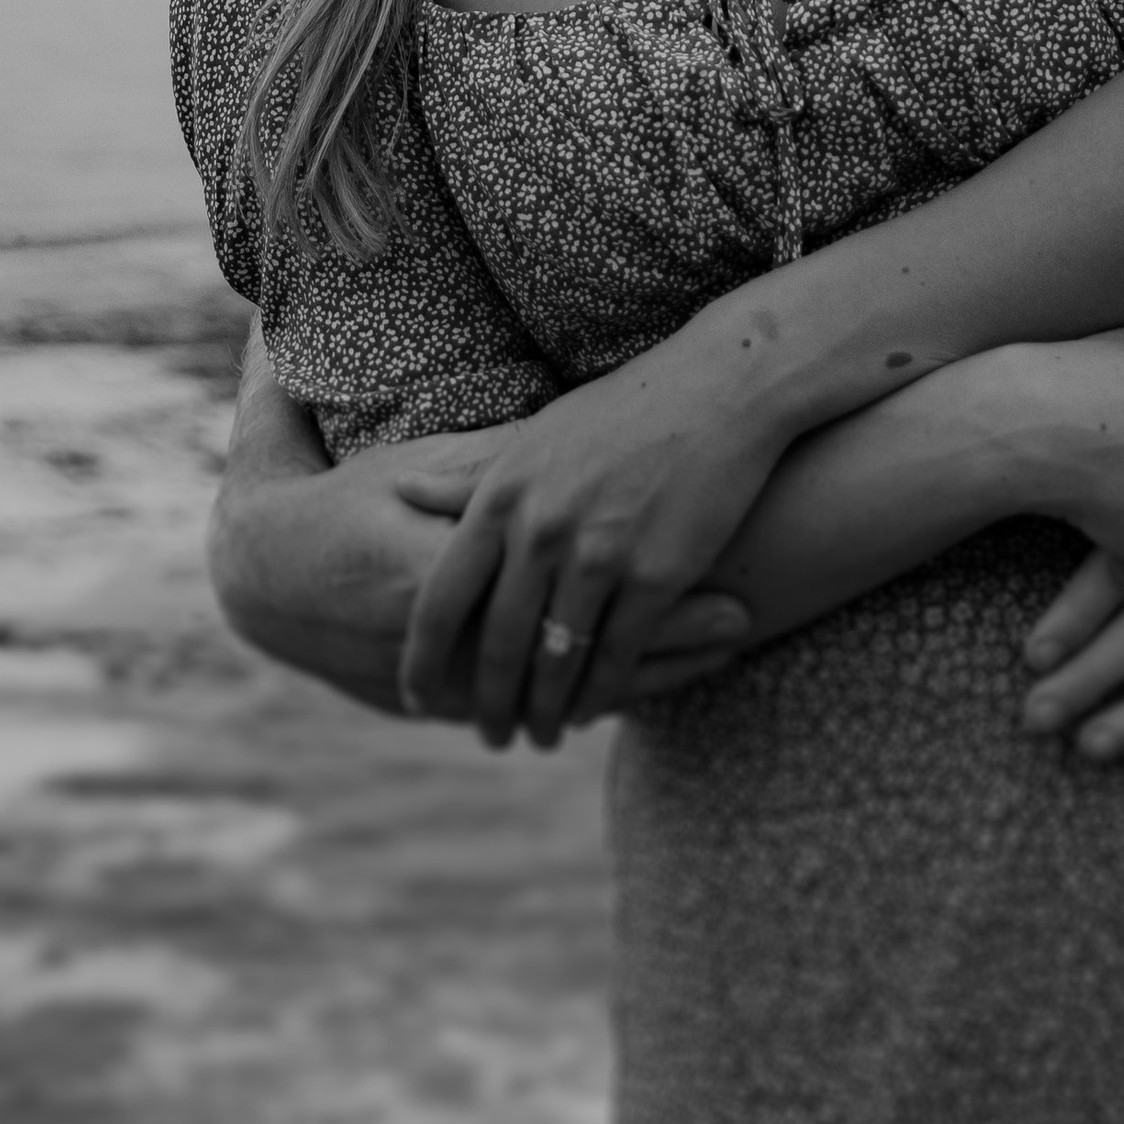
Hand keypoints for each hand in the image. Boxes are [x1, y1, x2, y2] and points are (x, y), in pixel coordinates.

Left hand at [392, 427, 752, 721]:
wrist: (720, 386)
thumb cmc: (624, 410)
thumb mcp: (533, 438)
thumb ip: (470, 479)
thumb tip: (402, 492)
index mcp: (500, 497)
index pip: (440, 599)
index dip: (422, 658)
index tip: (412, 694)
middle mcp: (540, 530)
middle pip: (496, 645)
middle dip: (487, 701)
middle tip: (487, 736)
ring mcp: (597, 555)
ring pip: (555, 661)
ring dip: (544, 710)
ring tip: (538, 737)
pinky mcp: (655, 575)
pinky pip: (615, 657)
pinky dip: (598, 694)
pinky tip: (588, 712)